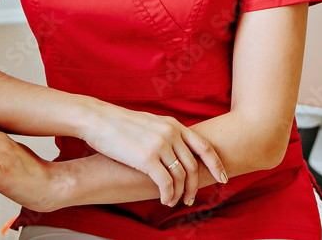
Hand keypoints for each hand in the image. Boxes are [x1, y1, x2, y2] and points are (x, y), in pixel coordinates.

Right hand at [81, 104, 226, 206]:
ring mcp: (160, 145)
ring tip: (174, 201)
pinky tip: (164, 200)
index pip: (204, 146)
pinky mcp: (147, 158)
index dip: (216, 164)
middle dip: (195, 185)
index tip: (223, 177)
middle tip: (191, 199)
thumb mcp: (150, 123)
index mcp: (174, 124)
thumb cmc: (119, 124)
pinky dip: (168, 195)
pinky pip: (166, 183)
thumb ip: (166, 133)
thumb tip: (176, 149)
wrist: (97, 119)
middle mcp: (171, 133)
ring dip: (180, 193)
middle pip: (193, 166)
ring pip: (181, 177)